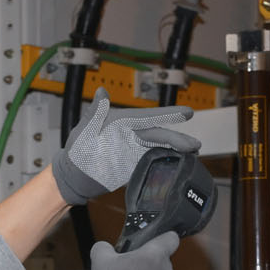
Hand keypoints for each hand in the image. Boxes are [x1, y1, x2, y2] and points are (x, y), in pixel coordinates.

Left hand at [53, 96, 199, 204]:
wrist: (73, 177)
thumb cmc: (76, 151)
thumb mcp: (84, 132)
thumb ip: (95, 114)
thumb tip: (101, 91)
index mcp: (121, 121)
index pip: (148, 116)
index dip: (168, 114)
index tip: (187, 113)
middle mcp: (131, 133)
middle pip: (159, 134)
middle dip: (178, 138)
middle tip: (195, 144)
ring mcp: (134, 148)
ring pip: (160, 146)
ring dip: (177, 149)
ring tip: (194, 153)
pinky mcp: (135, 162)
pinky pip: (155, 159)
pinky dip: (168, 160)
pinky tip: (180, 164)